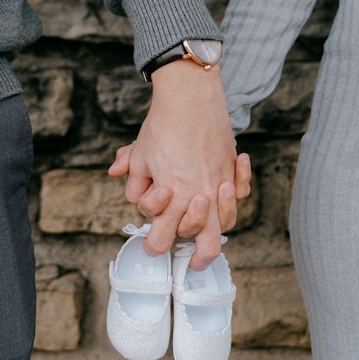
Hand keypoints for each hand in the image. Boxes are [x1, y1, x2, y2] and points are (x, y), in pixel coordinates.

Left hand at [107, 62, 250, 268]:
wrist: (190, 97)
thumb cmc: (162, 126)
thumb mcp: (139, 155)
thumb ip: (134, 178)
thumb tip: (118, 175)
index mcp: (172, 198)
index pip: (163, 237)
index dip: (156, 246)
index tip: (154, 246)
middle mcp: (199, 195)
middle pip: (204, 241)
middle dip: (198, 256)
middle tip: (195, 262)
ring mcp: (219, 183)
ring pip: (226, 223)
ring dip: (218, 231)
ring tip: (214, 240)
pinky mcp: (231, 167)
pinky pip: (241, 193)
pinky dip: (237, 195)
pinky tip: (228, 191)